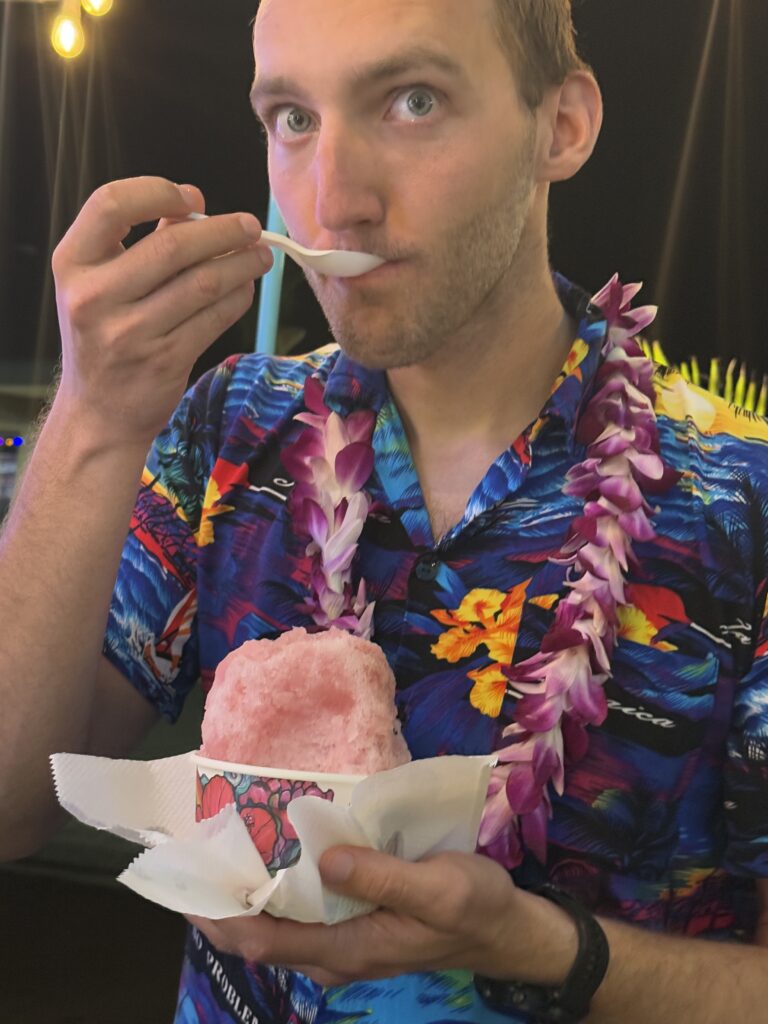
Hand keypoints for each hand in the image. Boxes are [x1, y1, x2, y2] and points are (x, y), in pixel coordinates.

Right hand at [51, 175, 273, 449]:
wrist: (99, 411)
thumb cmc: (104, 336)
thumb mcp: (101, 284)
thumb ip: (142, 241)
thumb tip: (194, 202)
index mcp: (72, 264)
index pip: (111, 204)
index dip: (157, 192)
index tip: (191, 197)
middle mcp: (95, 297)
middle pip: (172, 246)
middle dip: (223, 231)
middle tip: (251, 226)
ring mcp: (130, 332)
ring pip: (202, 283)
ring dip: (241, 264)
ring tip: (261, 255)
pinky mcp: (164, 360)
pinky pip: (214, 318)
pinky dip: (238, 297)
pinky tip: (246, 288)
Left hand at [187, 846, 575, 988]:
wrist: (508, 930)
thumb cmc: (474, 908)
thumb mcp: (437, 888)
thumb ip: (380, 877)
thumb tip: (323, 861)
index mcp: (350, 949)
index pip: (267, 943)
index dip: (222, 920)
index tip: (188, 892)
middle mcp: (338, 954)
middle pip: (265, 938)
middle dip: (225, 907)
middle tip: (196, 861)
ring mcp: (347, 944)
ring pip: (282, 928)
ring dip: (249, 899)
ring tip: (224, 854)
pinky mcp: (358, 927)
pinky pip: (305, 916)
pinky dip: (280, 893)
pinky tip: (277, 860)